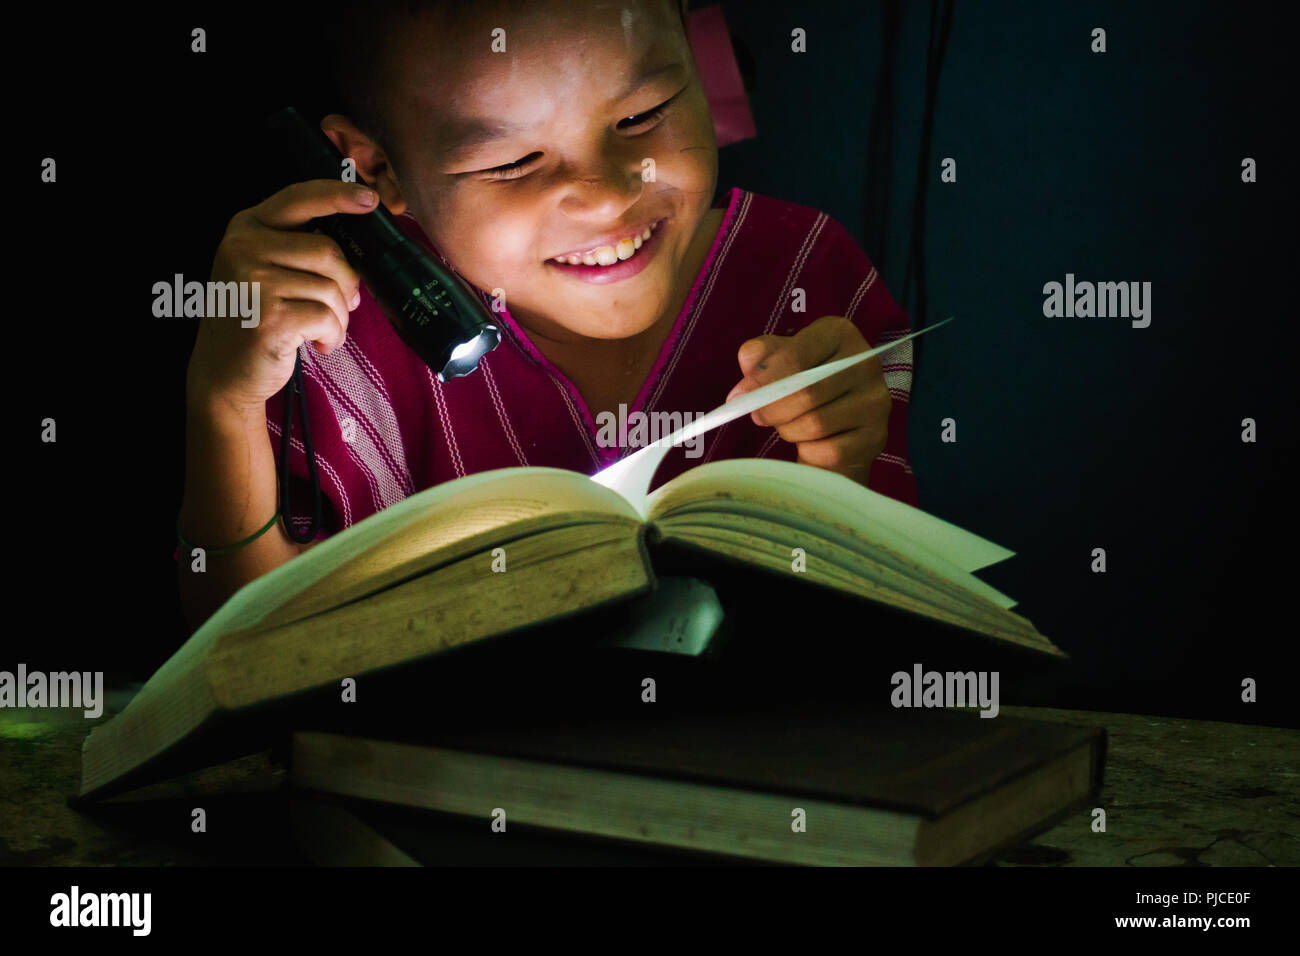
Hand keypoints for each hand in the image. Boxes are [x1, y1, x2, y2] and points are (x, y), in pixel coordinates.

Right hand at [187, 179, 373, 414]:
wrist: (223, 374)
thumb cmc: (255, 320)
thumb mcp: (264, 272)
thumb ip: (298, 251)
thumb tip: (358, 258)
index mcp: (246, 228)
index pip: (298, 198)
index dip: (337, 196)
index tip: (370, 199)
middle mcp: (243, 248)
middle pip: (327, 250)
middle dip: (345, 284)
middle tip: (341, 307)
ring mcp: (253, 282)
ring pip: (331, 287)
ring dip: (339, 316)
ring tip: (323, 331)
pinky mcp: (269, 317)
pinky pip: (326, 317)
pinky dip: (334, 336)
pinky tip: (320, 346)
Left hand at [724, 315, 889, 484]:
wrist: (838, 424)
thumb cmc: (803, 385)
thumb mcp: (778, 360)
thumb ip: (759, 357)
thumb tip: (747, 376)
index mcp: (839, 333)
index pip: (794, 356)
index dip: (762, 380)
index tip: (742, 395)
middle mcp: (865, 362)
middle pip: (805, 391)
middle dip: (771, 409)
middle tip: (756, 415)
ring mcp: (876, 400)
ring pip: (815, 423)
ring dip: (789, 430)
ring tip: (787, 425)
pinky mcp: (876, 436)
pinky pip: (828, 451)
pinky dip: (808, 451)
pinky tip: (809, 442)